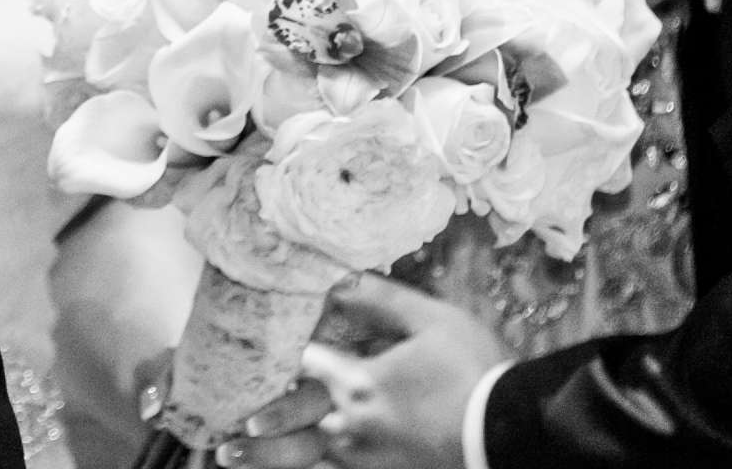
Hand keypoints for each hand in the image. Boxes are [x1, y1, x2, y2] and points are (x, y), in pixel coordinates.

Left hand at [229, 278, 506, 468]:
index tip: (248, 357)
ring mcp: (366, 458)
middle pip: (290, 424)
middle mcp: (351, 424)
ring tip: (233, 457)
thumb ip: (381, 300)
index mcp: (359, 380)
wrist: (509, 431)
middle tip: (223, 433)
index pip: (303, 365)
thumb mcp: (432, 320)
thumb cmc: (474, 371)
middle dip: (258, 428)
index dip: (277, 358)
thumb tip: (340, 280)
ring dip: (268, 459)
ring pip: (305, 460)